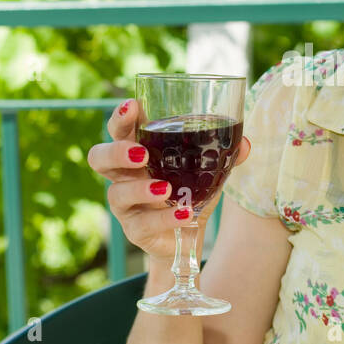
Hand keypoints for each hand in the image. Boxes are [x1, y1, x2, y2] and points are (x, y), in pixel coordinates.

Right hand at [87, 97, 251, 259]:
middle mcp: (124, 176)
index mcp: (137, 152)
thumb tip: (244, 143)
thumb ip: (224, 154)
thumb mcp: (208, 170)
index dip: (120, 118)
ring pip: (116, 193)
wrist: (186, 237)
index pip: (119, 130)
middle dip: (115, 152)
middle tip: (140, 152)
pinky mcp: (135, 230)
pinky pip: (143, 224)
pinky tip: (184, 214)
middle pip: (98, 158)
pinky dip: (165, 218)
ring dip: (140, 189)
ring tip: (165, 188)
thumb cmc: (189, 192)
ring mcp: (126, 204)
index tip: (133, 106)